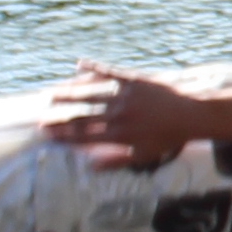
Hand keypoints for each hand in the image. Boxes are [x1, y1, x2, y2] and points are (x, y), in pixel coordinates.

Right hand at [46, 62, 202, 165]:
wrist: (190, 115)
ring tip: (52, 93)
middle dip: (60, 117)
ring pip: (91, 94)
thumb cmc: (167, 138)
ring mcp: (125, 96)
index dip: (64, 135)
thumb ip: (116, 161)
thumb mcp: (143, 156)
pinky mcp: (133, 80)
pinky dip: (92, 68)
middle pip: (82, 116)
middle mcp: (118, 115)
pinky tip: (78, 64)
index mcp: (119, 135)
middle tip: (41, 116)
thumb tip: (90, 167)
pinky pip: (109, 72)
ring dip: (69, 93)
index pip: (84, 136)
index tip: (47, 134)